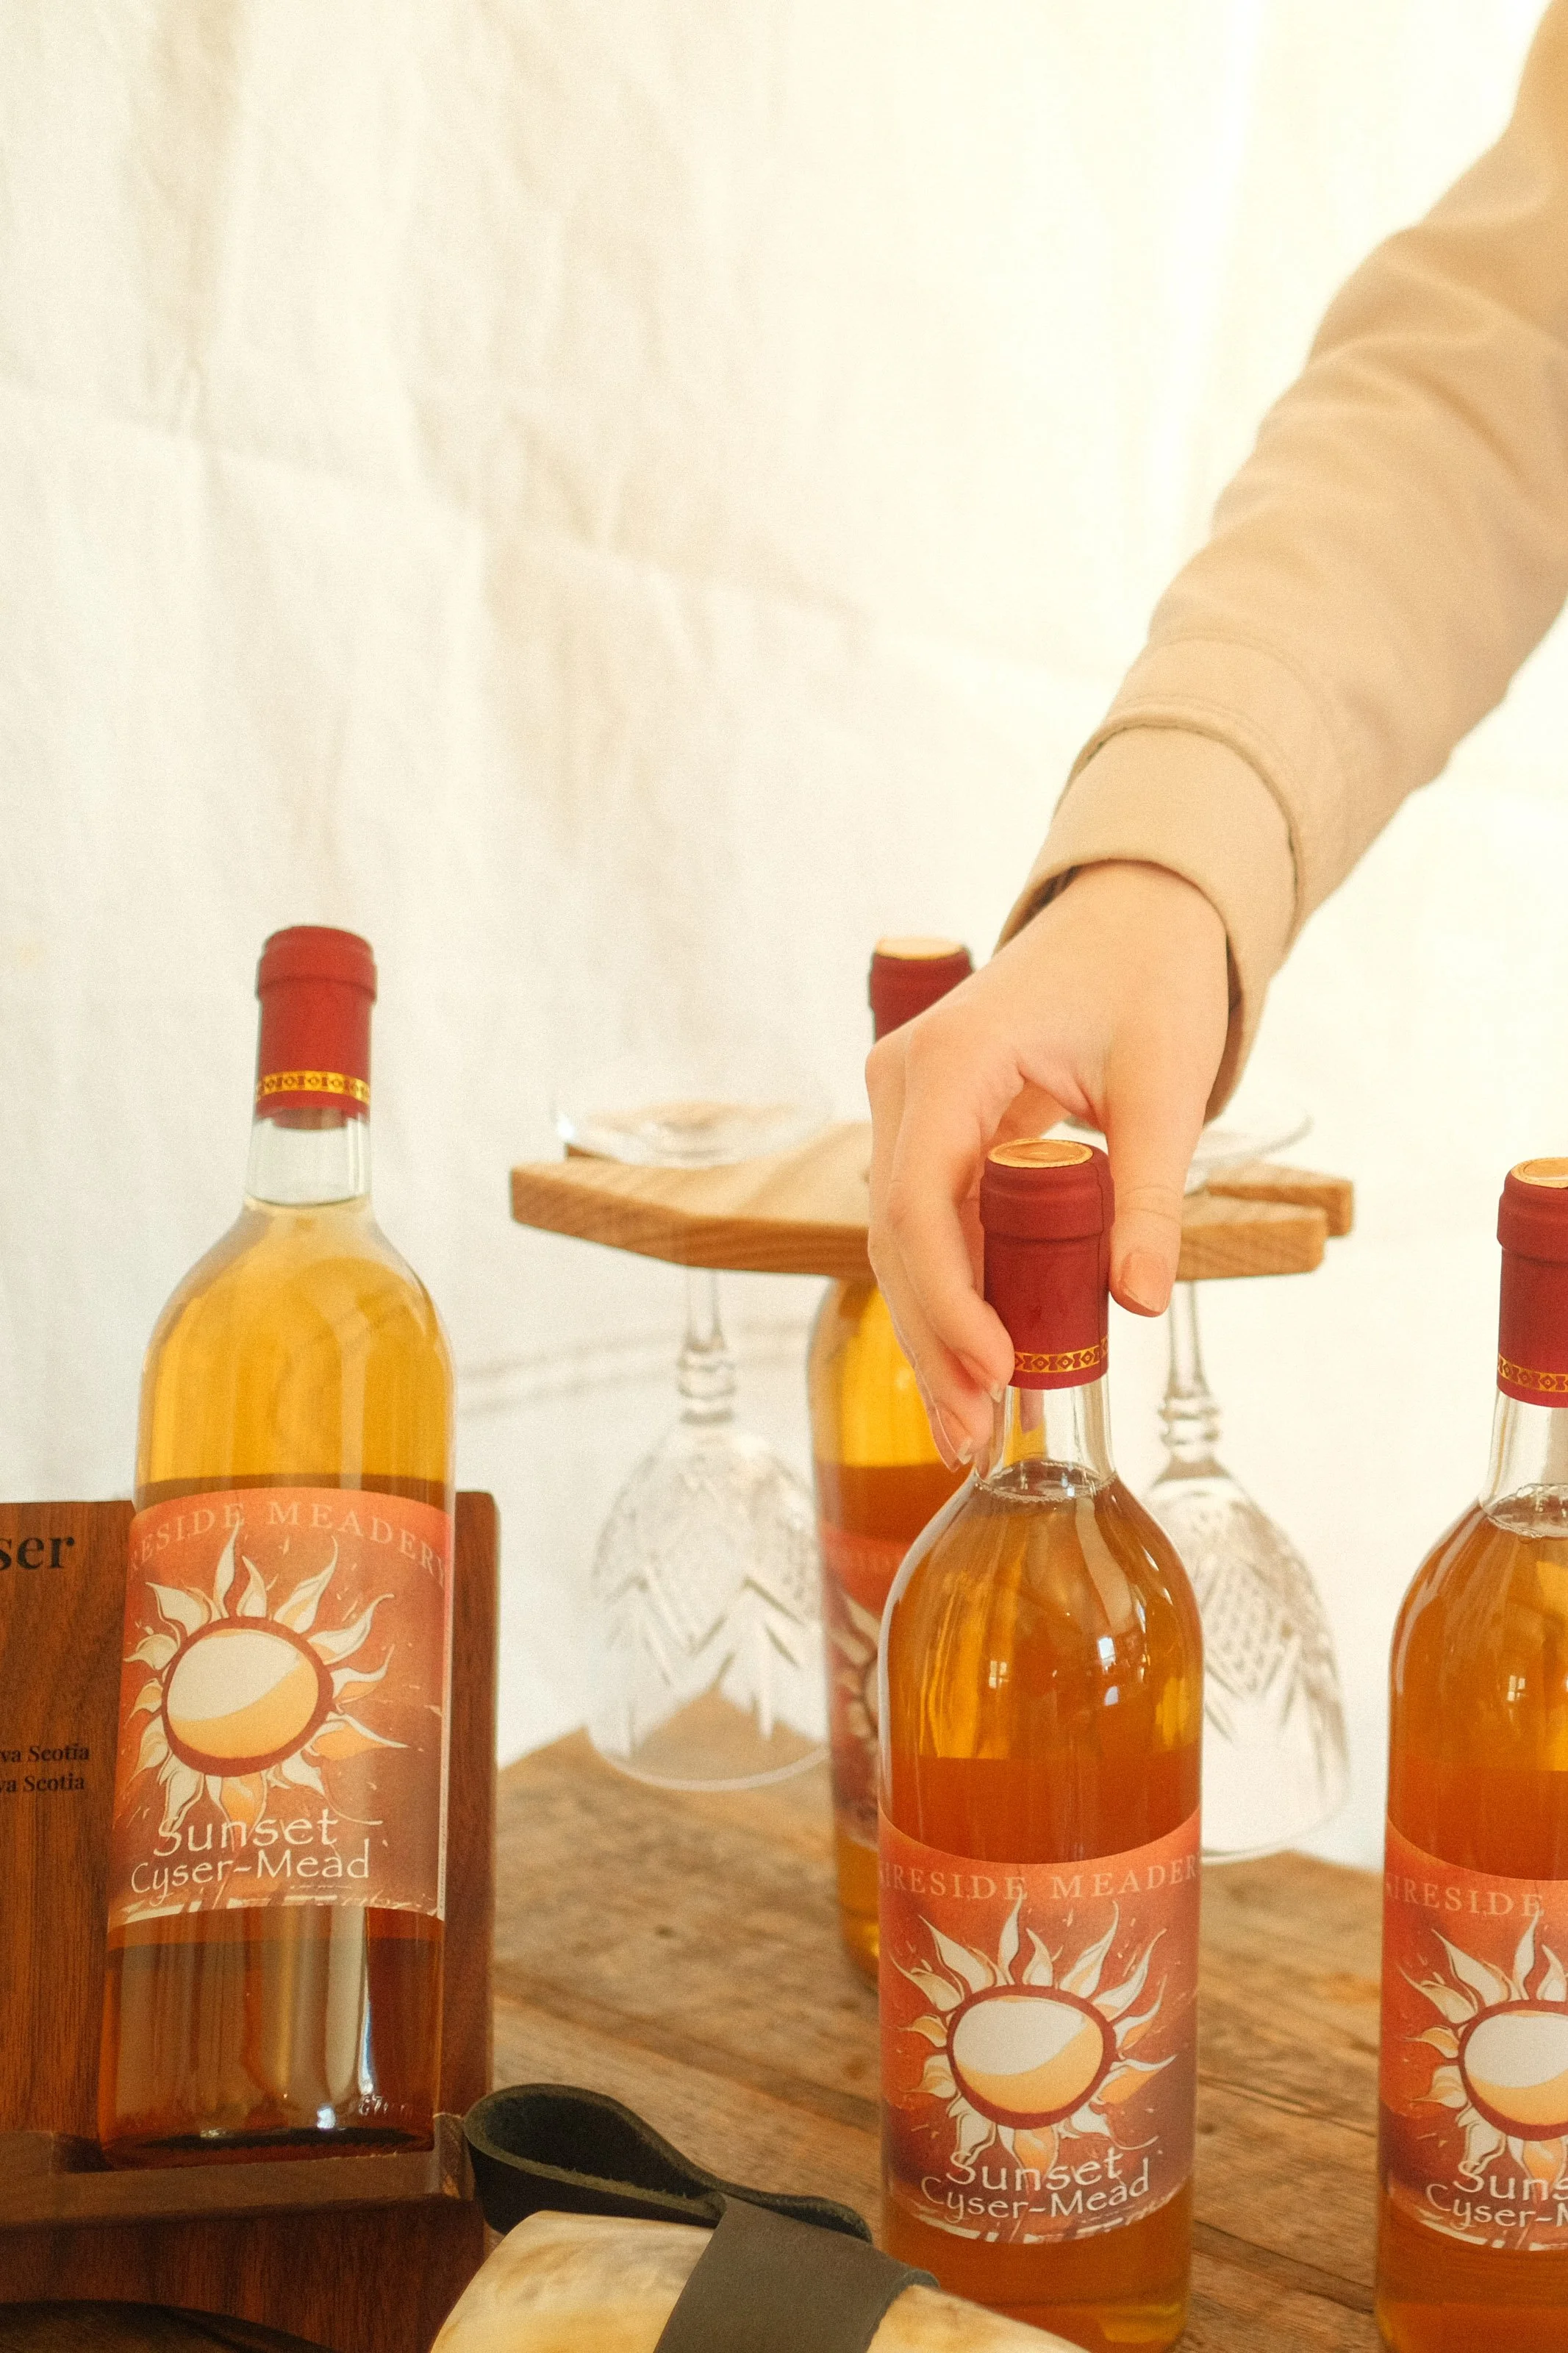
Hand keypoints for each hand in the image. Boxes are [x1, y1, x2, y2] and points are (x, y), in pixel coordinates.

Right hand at [865, 861, 1228, 1465]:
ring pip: (903, 1241)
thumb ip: (1146, 1193)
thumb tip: (1137, 1301)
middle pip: (898, 1238)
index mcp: (949, 1060)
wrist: (1133, 915)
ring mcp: (908, 1106)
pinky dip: (951, 1291)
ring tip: (973, 1422)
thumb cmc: (1148, 977)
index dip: (949, 1300)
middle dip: (936, 1341)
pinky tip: (974, 1362)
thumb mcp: (1165, 1083)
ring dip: (935, 1331)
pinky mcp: (930, 1128)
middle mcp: (905, 1083)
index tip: (998, 1370)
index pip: (919, 1204)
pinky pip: (929, 1223)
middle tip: (977, 1432)